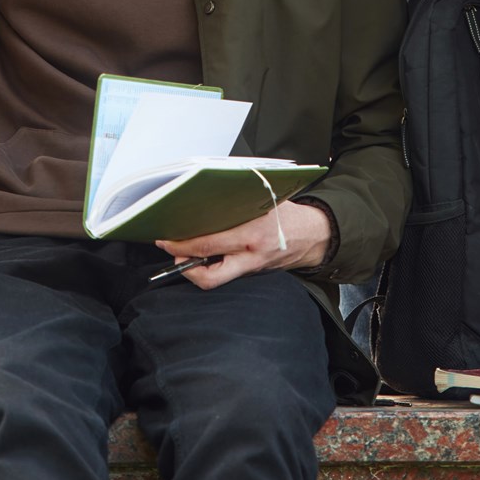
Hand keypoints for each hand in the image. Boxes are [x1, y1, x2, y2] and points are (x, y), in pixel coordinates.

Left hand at [154, 202, 331, 289]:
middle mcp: (251, 256)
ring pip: (214, 280)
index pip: (208, 244)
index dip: (182, 244)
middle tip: (171, 249)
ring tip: (185, 253)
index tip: (165, 238)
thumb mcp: (262, 199)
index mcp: (252, 232)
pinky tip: (204, 255)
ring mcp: (252, 268)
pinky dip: (210, 267)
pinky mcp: (252, 274)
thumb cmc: (287, 213)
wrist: (314, 235)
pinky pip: (225, 275)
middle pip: (208, 273)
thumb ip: (234, 203)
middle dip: (183, 262)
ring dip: (195, 269)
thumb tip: (201, 200)